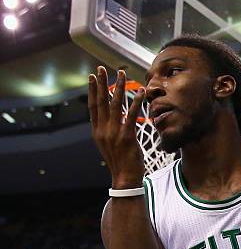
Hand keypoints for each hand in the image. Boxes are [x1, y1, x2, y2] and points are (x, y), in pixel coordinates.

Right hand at [88, 67, 145, 188]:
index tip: (92, 77)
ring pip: (115, 105)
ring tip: (121, 74)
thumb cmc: (119, 163)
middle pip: (101, 102)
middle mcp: (103, 130)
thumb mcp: (108, 146)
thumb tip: (111, 117)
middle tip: (101, 69)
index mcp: (97, 132)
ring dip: (118, 87)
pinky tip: (139, 92)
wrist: (124, 179)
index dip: (92, 91)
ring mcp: (114, 133)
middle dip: (101, 83)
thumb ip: (107, 130)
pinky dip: (135, 102)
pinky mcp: (127, 137)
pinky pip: (131, 115)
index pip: (93, 107)